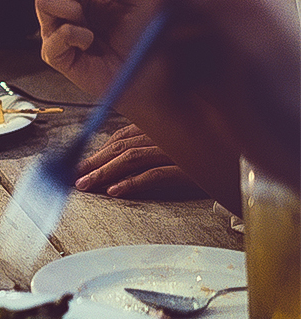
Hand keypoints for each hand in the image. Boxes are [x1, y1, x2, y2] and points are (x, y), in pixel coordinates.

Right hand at [35, 0, 152, 95]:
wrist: (143, 75)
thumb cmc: (139, 38)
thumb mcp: (136, 2)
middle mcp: (66, 4)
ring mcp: (56, 28)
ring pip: (42, 0)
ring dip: (72, 8)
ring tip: (93, 25)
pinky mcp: (53, 53)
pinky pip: (52, 35)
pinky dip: (75, 36)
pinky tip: (90, 44)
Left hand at [75, 124, 205, 198]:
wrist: (246, 166)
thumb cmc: (210, 156)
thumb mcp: (177, 149)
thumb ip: (151, 148)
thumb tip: (116, 168)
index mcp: (162, 126)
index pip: (121, 136)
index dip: (97, 151)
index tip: (76, 164)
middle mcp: (167, 134)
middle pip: (121, 146)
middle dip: (93, 162)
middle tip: (72, 177)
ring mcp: (177, 149)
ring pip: (132, 158)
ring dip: (105, 172)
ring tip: (86, 185)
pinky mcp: (190, 168)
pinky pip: (156, 174)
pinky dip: (133, 183)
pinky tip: (115, 192)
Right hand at [145, 0, 300, 189]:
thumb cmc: (289, 103)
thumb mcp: (254, 48)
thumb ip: (218, 5)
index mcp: (242, 3)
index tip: (151, 11)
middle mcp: (224, 21)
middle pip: (169, 2)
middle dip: (152, 29)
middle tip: (142, 59)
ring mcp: (213, 50)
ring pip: (164, 39)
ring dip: (158, 65)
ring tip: (175, 94)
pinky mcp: (205, 79)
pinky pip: (169, 71)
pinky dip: (166, 87)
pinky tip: (182, 107)